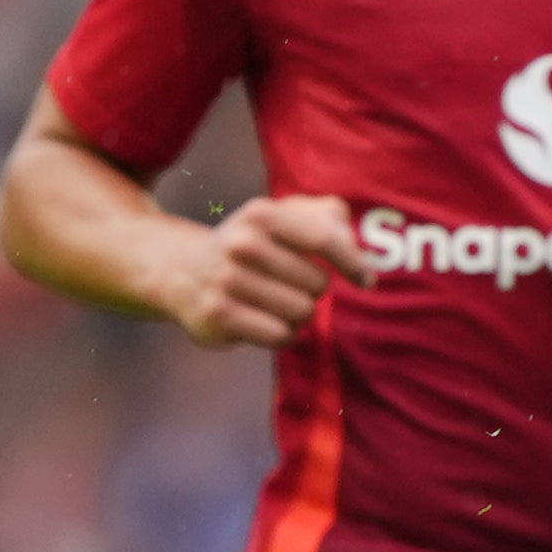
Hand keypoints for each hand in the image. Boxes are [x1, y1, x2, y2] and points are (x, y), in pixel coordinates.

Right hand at [167, 194, 371, 347]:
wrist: (185, 269)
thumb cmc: (257, 244)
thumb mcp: (287, 216)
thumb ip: (330, 219)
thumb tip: (357, 251)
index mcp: (262, 214)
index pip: (326, 240)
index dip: (354, 264)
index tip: (366, 281)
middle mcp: (241, 244)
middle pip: (318, 285)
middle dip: (314, 291)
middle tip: (290, 285)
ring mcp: (226, 280)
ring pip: (302, 313)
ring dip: (299, 314)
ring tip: (276, 302)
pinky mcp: (218, 315)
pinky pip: (280, 336)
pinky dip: (282, 334)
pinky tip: (265, 320)